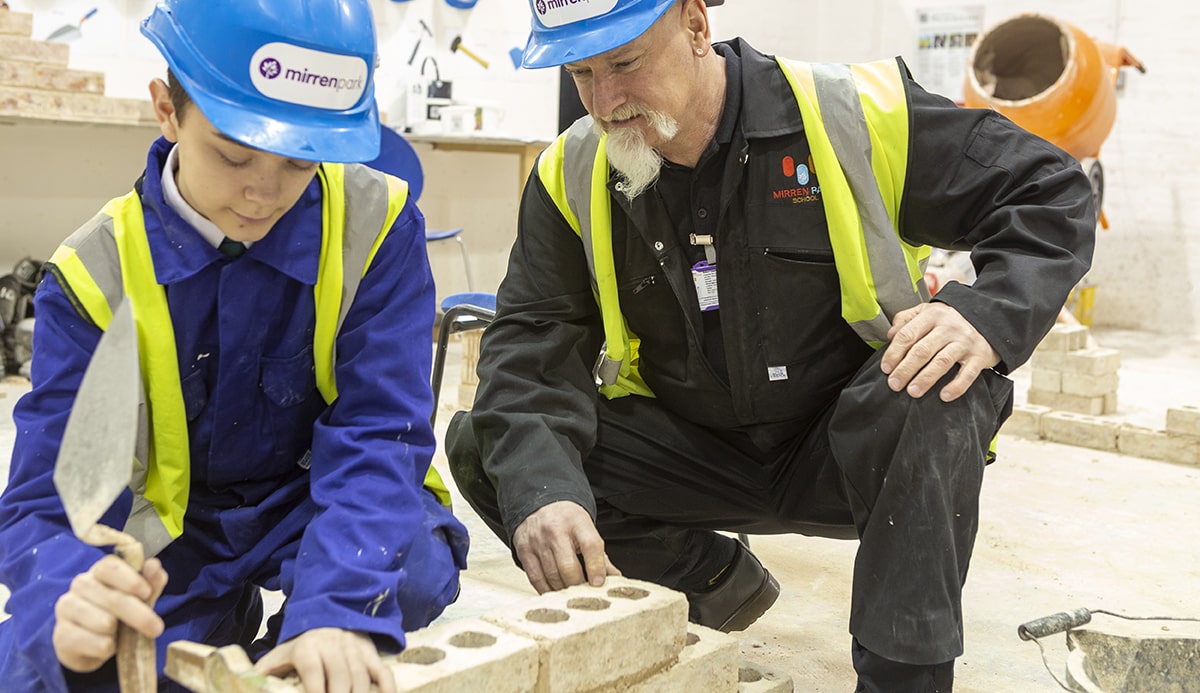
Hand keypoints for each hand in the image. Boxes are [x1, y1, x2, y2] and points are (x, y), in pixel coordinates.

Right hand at [52, 554, 166, 672]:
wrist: (91, 644)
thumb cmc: (120, 613)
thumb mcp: (140, 597)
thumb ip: (150, 582)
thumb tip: (154, 565)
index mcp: (99, 571)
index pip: (110, 567)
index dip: (130, 580)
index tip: (146, 593)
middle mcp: (80, 585)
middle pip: (113, 598)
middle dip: (139, 615)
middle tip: (157, 629)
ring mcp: (67, 609)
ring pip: (105, 622)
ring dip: (120, 634)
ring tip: (119, 635)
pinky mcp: (61, 635)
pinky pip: (96, 643)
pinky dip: (108, 648)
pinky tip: (106, 646)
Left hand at [255, 628, 395, 692]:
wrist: (330, 614)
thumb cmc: (302, 645)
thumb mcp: (280, 654)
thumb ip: (265, 673)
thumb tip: (245, 686)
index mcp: (308, 648)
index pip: (313, 673)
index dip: (315, 692)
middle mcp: (334, 647)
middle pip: (340, 680)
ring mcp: (355, 650)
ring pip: (362, 679)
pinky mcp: (371, 654)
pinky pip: (383, 673)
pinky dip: (386, 690)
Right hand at [513, 501, 620, 593]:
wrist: (539, 505)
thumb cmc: (567, 521)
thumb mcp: (586, 529)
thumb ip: (600, 555)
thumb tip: (615, 578)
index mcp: (577, 522)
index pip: (591, 545)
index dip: (596, 567)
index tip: (599, 583)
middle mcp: (555, 530)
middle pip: (568, 566)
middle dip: (578, 585)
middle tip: (584, 593)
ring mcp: (538, 541)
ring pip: (552, 576)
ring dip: (563, 590)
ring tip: (571, 593)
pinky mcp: (524, 551)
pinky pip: (536, 579)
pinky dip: (547, 590)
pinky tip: (555, 592)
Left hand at [881, 302, 1000, 401]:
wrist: (989, 318)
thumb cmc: (950, 320)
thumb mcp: (927, 311)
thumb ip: (906, 319)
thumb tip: (890, 335)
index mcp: (931, 316)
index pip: (908, 335)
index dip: (894, 353)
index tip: (886, 368)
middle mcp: (948, 328)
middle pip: (922, 350)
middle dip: (905, 369)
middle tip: (894, 384)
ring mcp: (965, 342)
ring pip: (942, 362)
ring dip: (926, 379)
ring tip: (913, 392)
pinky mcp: (980, 356)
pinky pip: (968, 374)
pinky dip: (957, 386)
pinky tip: (944, 396)